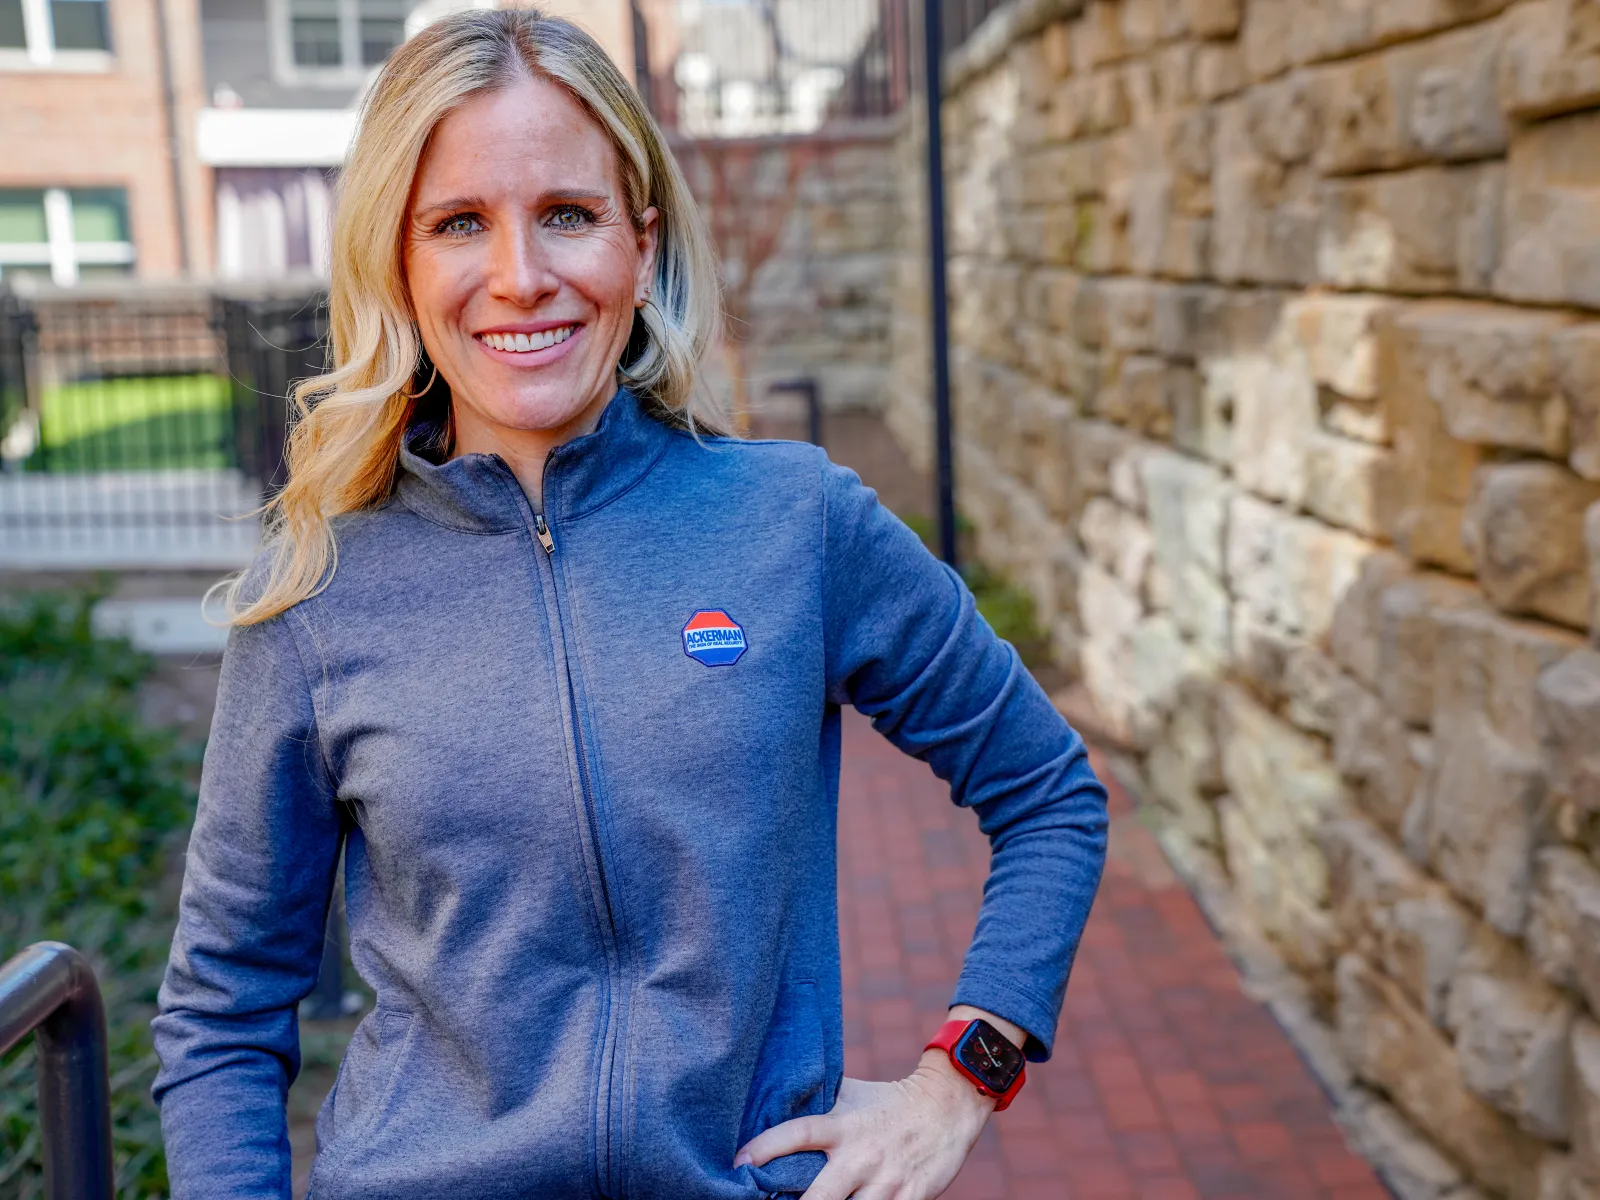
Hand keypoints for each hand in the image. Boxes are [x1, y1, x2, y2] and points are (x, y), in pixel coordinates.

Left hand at [733, 1049, 994, 1199]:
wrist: (948, 1104)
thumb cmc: (888, 1101)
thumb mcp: (851, 1096)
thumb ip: (817, 1103)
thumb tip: (770, 1100)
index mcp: (844, 1125)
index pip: (798, 1133)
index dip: (766, 1147)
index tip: (738, 1162)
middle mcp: (862, 1155)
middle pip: (820, 1196)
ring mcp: (886, 1181)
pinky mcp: (910, 1198)